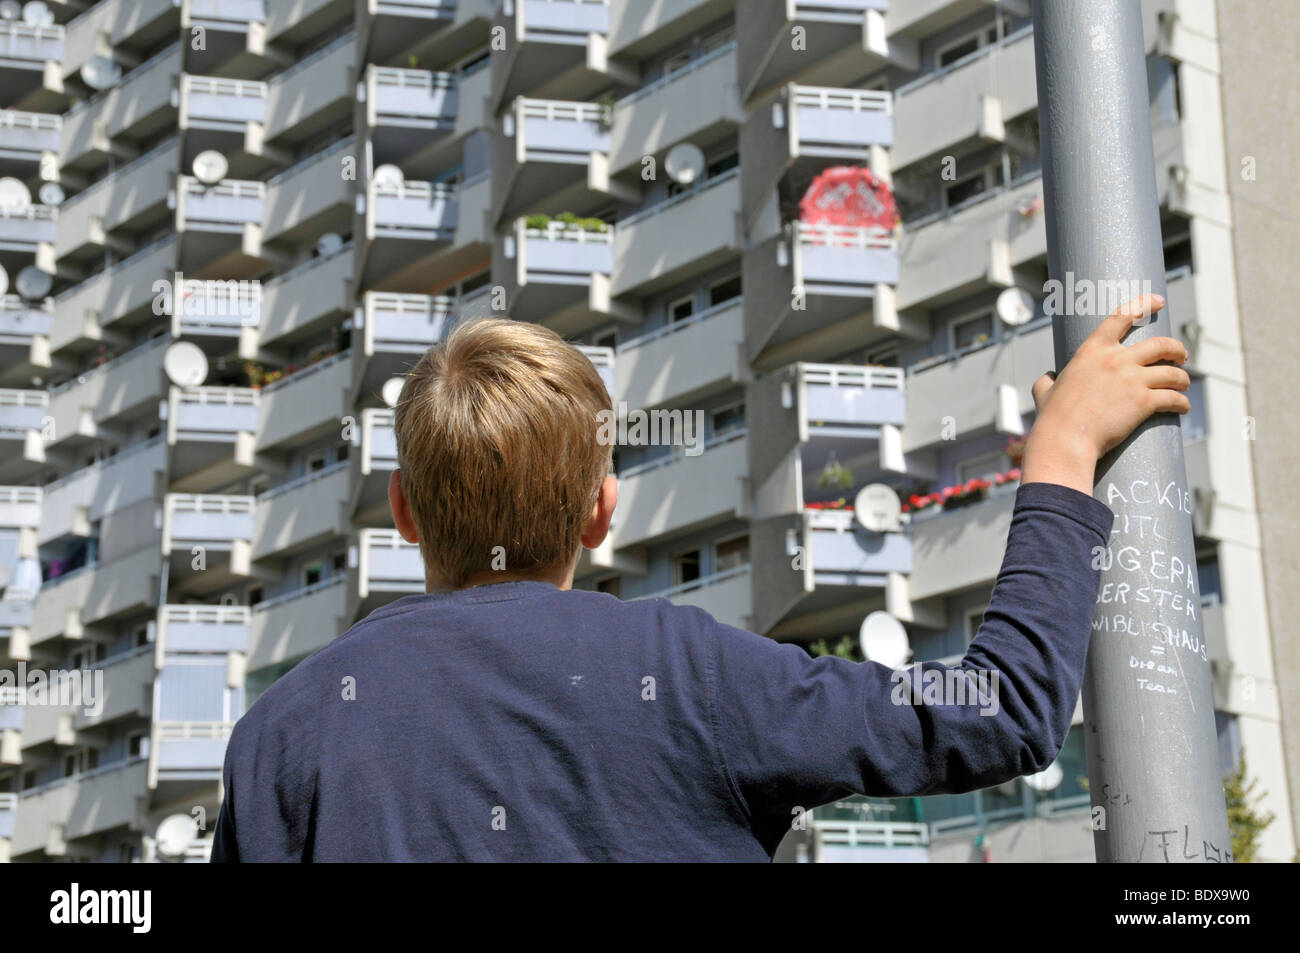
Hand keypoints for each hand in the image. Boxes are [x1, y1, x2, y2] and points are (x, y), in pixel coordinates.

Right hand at [1022, 293, 1190, 494]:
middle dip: (1176, 348)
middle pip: (1160, 344)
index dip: (1143, 304)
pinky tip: (1183, 407)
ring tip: (1183, 385)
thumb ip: (1047, 380)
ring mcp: (1132, 380)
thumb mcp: (1044, 391)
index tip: (1158, 301)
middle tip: (1181, 356)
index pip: (1121, 316)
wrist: (1066, 440)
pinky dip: (1181, 403)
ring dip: (1182, 378)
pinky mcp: (1144, 402)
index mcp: (1092, 350)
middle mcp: (1116, 359)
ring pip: (1173, 372)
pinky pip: (1173, 398)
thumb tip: (1048, 377)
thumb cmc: (1053, 418)